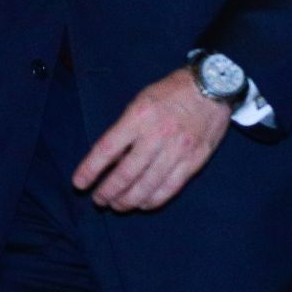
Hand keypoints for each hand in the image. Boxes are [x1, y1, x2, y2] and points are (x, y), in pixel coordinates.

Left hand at [72, 68, 230, 211]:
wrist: (212, 87)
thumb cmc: (172, 91)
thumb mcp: (142, 100)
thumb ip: (127, 129)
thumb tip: (111, 160)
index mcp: (139, 116)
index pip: (107, 149)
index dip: (90, 170)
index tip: (79, 183)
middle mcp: (156, 135)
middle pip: (125, 174)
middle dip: (107, 192)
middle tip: (98, 199)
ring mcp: (177, 150)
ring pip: (146, 187)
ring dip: (127, 201)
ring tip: (117, 204)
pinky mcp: (193, 162)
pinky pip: (169, 189)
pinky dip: (152, 201)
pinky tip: (142, 203)